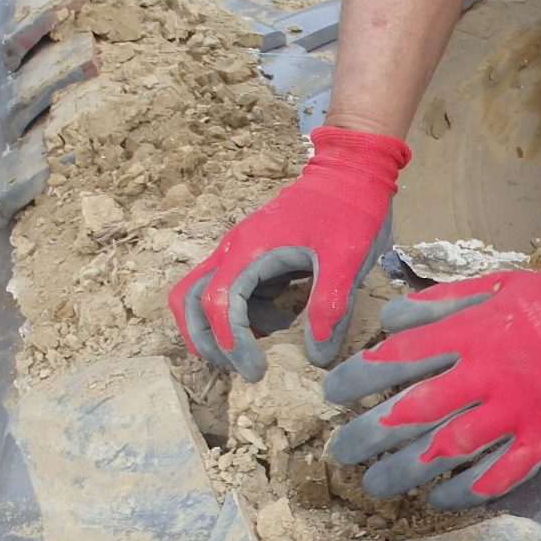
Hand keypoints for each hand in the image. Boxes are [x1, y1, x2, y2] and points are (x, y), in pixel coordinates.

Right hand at [169, 126, 409, 380]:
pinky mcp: (252, 258)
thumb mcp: (347, 259)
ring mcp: (239, 253)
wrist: (352, 169)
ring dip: (221, 330)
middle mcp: (233, 250)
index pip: (217, 304)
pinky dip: (244, 318)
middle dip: (206, 341)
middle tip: (241, 367)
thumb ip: (329, 307)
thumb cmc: (350, 209)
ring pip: (202, 297)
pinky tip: (282, 322)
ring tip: (263, 348)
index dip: (231, 343)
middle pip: (188, 300)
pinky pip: (230, 293)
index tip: (258, 370)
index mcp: (249, 250)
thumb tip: (314, 355)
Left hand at [323, 257, 540, 508]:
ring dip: (406, 469)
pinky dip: (466, 491)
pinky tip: (439, 500)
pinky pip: (499, 474)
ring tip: (375, 483)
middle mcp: (486, 374)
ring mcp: (516, 410)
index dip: (359, 377)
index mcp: (472, 333)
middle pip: (414, 410)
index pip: (399, 356)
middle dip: (369, 433)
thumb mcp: (497, 283)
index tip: (333, 393)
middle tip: (340, 451)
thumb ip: (443, 301)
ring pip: (449, 448)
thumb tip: (392, 319)